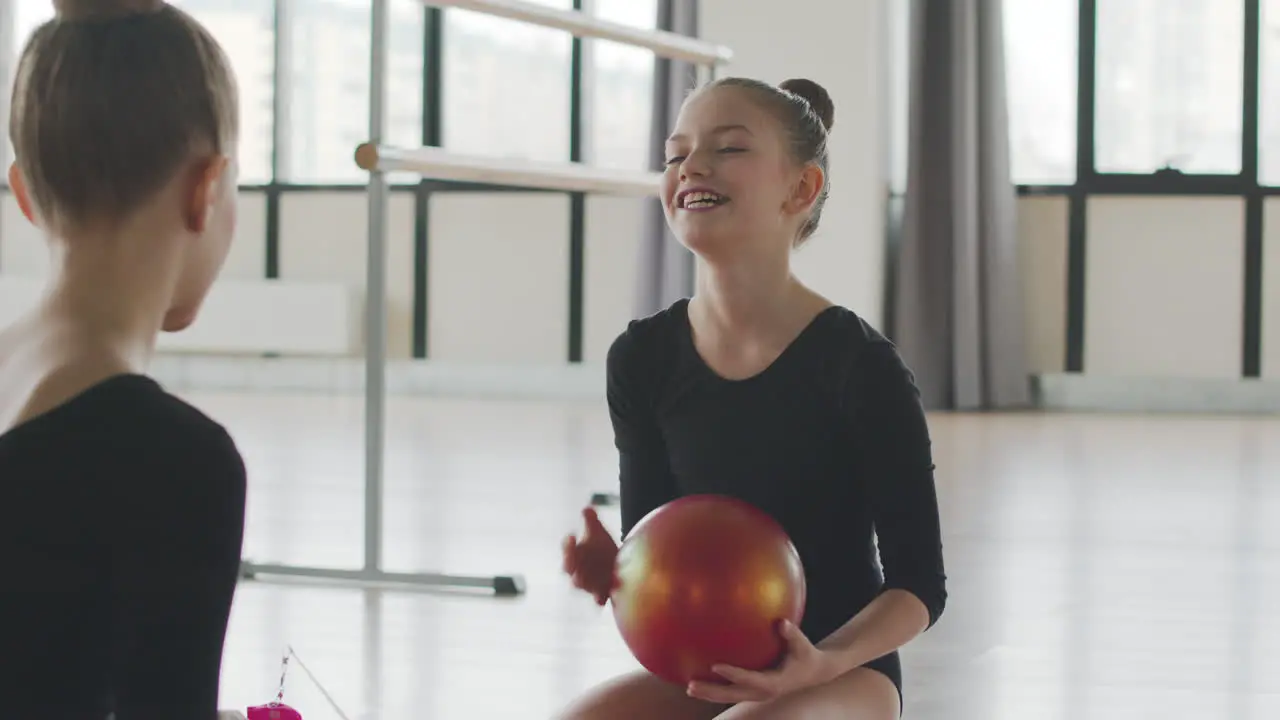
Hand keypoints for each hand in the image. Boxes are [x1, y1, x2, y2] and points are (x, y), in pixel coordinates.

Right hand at [561, 507, 619, 604]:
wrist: (615, 565)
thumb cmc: (601, 548)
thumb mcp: (597, 532)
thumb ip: (591, 520)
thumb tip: (587, 507)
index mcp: (575, 554)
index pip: (567, 549)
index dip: (568, 544)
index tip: (572, 536)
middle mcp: (577, 570)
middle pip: (569, 568)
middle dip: (570, 564)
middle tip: (573, 560)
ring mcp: (588, 582)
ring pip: (580, 583)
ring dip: (583, 580)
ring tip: (588, 576)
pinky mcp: (600, 593)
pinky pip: (597, 598)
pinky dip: (599, 598)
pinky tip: (601, 599)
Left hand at [686, 620, 836, 704]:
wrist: (813, 673)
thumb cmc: (807, 655)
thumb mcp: (803, 645)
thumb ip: (792, 634)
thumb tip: (781, 622)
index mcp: (774, 683)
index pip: (750, 680)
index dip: (733, 674)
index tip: (715, 666)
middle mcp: (763, 692)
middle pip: (733, 694)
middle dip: (712, 692)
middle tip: (691, 685)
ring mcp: (757, 694)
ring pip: (730, 697)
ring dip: (709, 694)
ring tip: (689, 687)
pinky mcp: (753, 691)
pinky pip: (733, 691)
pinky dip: (717, 688)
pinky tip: (700, 679)